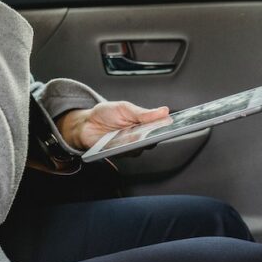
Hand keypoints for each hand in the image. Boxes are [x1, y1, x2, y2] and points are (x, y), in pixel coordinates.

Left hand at [55, 101, 170, 150]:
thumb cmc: (105, 114)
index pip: (160, 126)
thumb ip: (143, 112)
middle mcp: (139, 136)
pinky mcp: (120, 154)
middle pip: (154, 139)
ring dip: (140, 142)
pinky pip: (127, 154)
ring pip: (142, 148)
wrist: (85, 124)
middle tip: (158, 130)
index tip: (177, 123)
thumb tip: (164, 111)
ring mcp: (130, 146)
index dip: (169, 126)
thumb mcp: (124, 108)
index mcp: (143, 123)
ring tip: (137, 135)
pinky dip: (127, 148)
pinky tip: (124, 142)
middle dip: (157, 135)